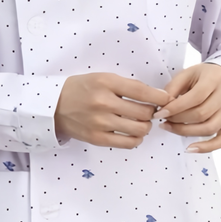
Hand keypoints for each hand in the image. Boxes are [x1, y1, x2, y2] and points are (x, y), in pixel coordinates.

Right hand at [54, 73, 172, 148]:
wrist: (54, 105)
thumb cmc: (80, 89)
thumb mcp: (102, 78)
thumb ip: (126, 85)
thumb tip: (155, 96)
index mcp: (106, 83)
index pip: (141, 91)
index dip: (159, 97)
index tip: (166, 99)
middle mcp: (103, 102)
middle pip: (143, 112)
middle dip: (152, 112)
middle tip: (150, 111)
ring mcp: (100, 122)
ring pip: (139, 129)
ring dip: (145, 126)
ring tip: (141, 122)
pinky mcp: (97, 138)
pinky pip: (127, 143)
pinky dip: (136, 139)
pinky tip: (133, 133)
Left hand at [155, 63, 220, 152]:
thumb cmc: (201, 76)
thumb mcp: (186, 74)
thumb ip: (173, 88)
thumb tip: (162, 107)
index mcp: (214, 80)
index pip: (196, 97)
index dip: (176, 108)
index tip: (159, 113)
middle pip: (201, 114)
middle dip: (178, 120)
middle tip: (164, 120)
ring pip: (209, 128)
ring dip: (186, 132)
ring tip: (170, 128)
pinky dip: (207, 147)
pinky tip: (190, 148)